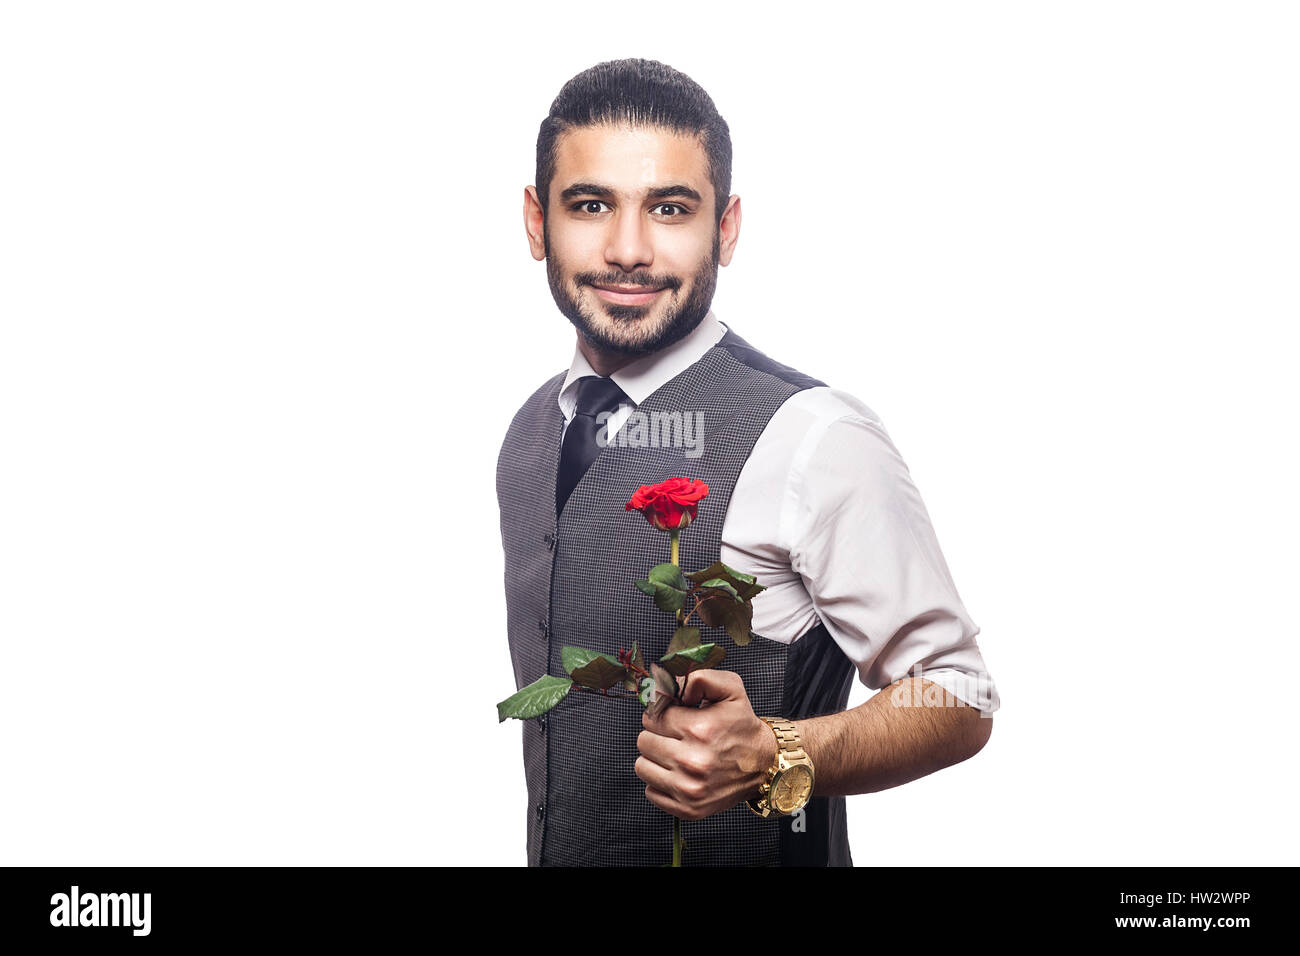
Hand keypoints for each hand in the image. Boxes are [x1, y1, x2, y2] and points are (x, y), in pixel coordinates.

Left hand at [635, 669, 777, 820]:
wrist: (763, 764)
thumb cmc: (742, 725)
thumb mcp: (730, 689)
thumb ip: (698, 678)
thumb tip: (666, 685)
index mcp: (700, 729)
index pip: (652, 717)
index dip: (661, 713)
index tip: (674, 717)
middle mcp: (693, 762)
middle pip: (643, 741)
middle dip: (657, 734)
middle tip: (676, 735)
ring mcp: (690, 789)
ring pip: (642, 766)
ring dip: (655, 758)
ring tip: (676, 753)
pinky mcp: (688, 809)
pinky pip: (650, 791)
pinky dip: (660, 781)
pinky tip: (679, 773)